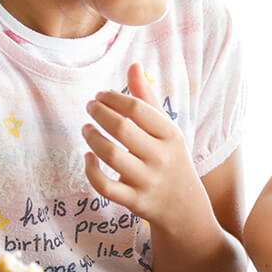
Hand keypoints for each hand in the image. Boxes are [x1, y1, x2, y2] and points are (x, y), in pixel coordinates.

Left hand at [82, 62, 208, 230]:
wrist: (185, 207)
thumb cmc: (171, 158)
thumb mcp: (166, 129)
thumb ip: (148, 98)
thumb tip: (134, 64)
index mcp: (171, 135)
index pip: (139, 109)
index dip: (114, 98)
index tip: (100, 95)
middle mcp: (161, 157)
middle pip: (122, 130)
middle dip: (100, 114)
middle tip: (89, 107)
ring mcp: (148, 181)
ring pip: (111, 156)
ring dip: (93, 139)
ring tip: (86, 129)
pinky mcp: (135, 202)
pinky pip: (106, 187)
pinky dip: (92, 171)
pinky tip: (88, 157)